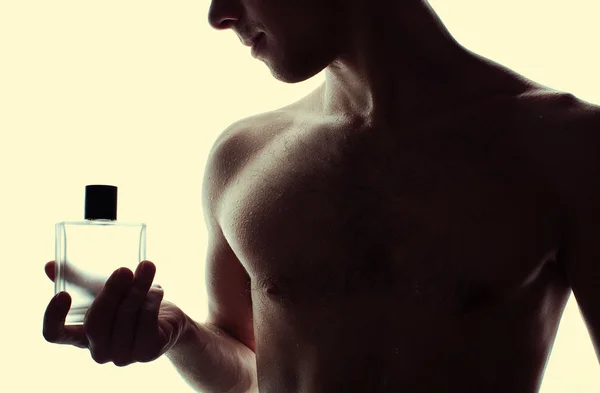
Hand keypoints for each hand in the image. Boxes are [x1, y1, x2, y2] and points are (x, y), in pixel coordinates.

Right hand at [43, 260, 187, 365]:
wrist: (167, 317)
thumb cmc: (128, 302)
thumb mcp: (101, 288)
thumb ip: (75, 278)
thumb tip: (48, 265)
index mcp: (80, 335)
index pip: (55, 334)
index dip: (54, 317)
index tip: (63, 294)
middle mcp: (99, 350)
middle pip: (96, 323)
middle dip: (111, 293)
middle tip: (124, 270)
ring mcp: (123, 355)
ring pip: (125, 319)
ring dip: (137, 289)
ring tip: (147, 268)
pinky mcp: (148, 352)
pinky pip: (147, 324)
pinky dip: (152, 302)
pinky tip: (157, 289)